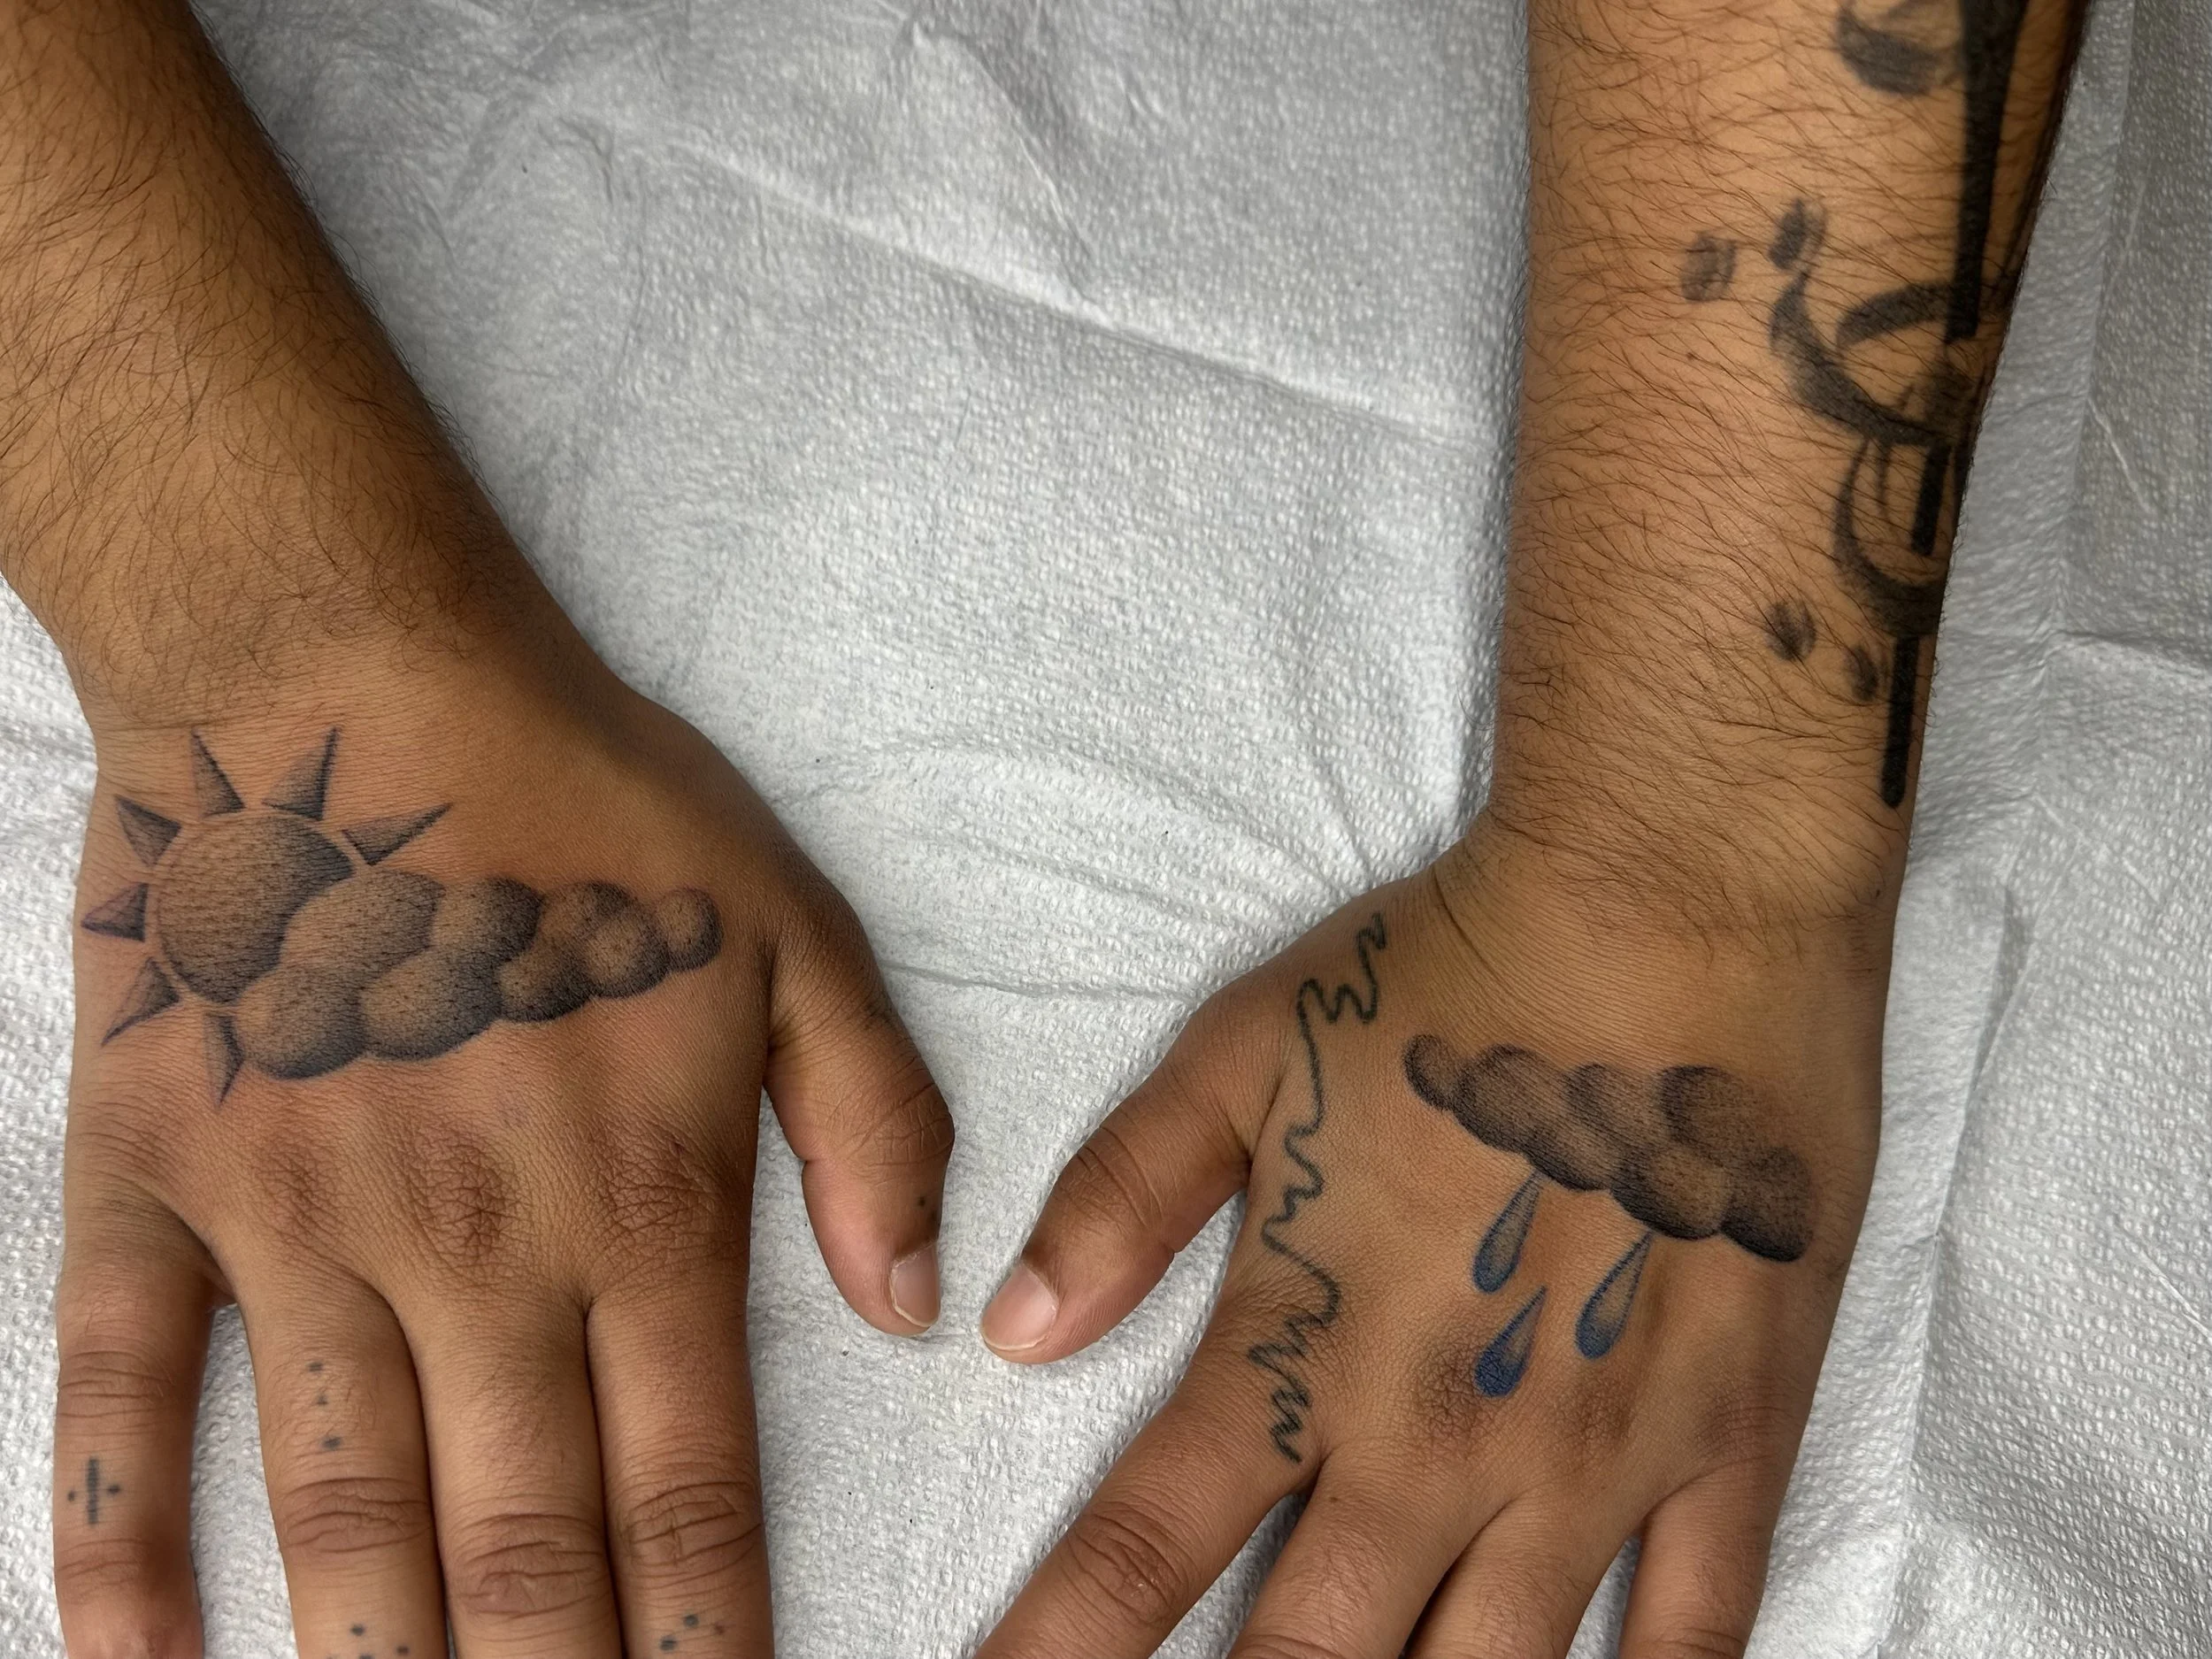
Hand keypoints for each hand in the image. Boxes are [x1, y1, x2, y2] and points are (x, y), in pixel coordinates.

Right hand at [52, 657, 952, 1658]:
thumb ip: (873, 1123)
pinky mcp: (154, 1185)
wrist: (350, 677)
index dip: (714, 1635)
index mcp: (643, 1197)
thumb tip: (912, 1312)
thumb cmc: (588, 800)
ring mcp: (297, 1227)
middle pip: (523, 1542)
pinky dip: (119, 1554)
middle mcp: (475, 1246)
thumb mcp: (794, 932)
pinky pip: (126, 1396)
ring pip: (343, 1513)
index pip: (694, 1485)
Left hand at [977, 827, 1878, 1657]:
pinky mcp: (1732, 1439)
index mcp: (1304, 1348)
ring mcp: (1596, 1460)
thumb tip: (1009, 1328)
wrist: (1675, 909)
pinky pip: (1694, 1636)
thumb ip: (1121, 1200)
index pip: (1141, 1553)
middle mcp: (1438, 1441)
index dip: (1053, 1654)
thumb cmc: (1451, 972)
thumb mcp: (1243, 1056)